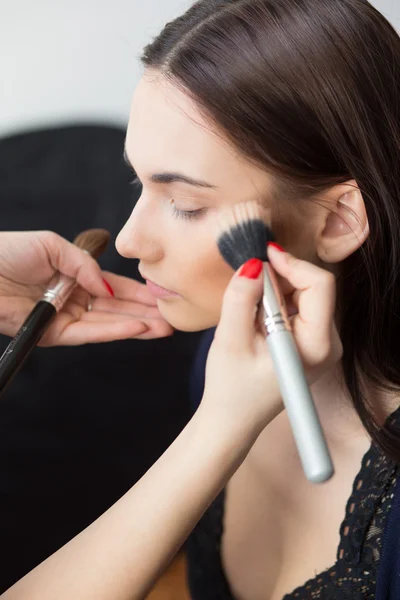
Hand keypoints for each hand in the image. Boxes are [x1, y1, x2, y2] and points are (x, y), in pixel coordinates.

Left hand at [0, 231, 173, 344]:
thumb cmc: (7, 251)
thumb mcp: (53, 245)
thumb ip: (85, 265)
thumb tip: (108, 287)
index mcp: (74, 278)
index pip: (114, 288)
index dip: (138, 293)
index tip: (162, 295)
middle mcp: (74, 300)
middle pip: (117, 309)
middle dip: (145, 313)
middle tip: (173, 317)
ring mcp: (65, 318)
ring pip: (108, 324)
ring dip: (137, 326)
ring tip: (164, 327)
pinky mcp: (53, 334)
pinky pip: (89, 333)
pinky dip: (114, 331)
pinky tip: (138, 328)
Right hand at [202, 245, 342, 435]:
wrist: (232, 418)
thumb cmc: (231, 387)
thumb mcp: (230, 340)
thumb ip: (241, 299)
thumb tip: (253, 264)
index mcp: (316, 346)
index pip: (319, 285)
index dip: (291, 264)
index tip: (262, 256)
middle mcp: (328, 343)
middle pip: (313, 287)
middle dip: (279, 278)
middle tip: (247, 283)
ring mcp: (322, 343)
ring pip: (304, 293)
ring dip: (275, 290)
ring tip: (247, 309)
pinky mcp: (311, 342)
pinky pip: (298, 306)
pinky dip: (276, 301)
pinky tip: (255, 318)